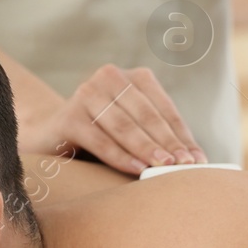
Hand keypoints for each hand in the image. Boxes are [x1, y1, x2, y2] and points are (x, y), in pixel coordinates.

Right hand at [21, 65, 206, 174]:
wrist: (49, 137)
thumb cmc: (101, 137)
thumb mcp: (130, 129)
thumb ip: (155, 135)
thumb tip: (193, 159)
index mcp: (132, 78)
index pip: (163, 108)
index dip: (182, 135)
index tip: (198, 159)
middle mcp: (110, 78)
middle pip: (147, 115)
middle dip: (169, 143)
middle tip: (186, 166)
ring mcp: (87, 94)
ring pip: (125, 126)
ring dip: (148, 149)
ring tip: (166, 168)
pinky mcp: (69, 116)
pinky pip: (101, 139)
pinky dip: (121, 156)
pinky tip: (137, 169)